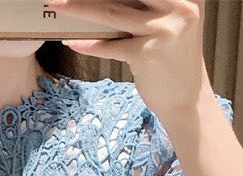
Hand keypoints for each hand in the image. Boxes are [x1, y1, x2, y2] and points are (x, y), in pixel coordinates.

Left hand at [50, 0, 213, 124]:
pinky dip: (89, 45)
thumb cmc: (172, 57)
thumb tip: (102, 0)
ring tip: (57, 5)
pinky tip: (72, 42)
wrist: (186, 99)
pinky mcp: (147, 55)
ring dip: (79, 8)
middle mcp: (179, 6)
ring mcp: (163, 31)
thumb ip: (147, 4)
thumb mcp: (169, 21)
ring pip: (112, 12)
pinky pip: (110, 46)